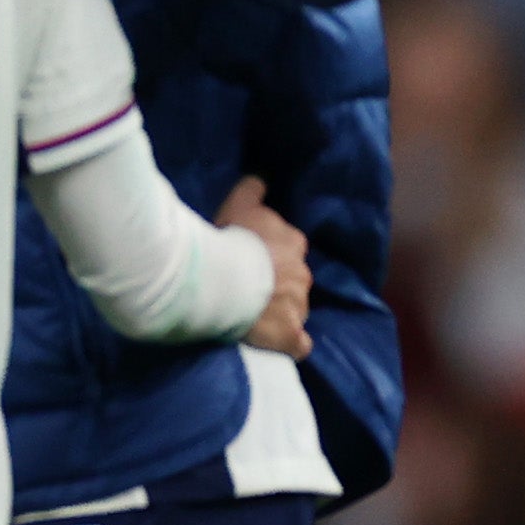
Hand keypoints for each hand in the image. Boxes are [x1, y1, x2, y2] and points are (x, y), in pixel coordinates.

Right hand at [217, 174, 310, 355]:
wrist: (222, 278)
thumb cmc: (230, 238)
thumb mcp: (239, 204)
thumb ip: (252, 190)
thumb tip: (260, 180)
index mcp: (294, 242)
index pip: (288, 248)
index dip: (269, 256)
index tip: (250, 260)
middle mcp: (302, 272)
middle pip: (293, 279)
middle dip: (277, 284)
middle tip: (248, 288)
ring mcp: (299, 305)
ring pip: (295, 308)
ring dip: (279, 312)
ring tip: (253, 316)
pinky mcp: (290, 334)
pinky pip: (299, 343)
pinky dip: (291, 343)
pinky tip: (278, 343)